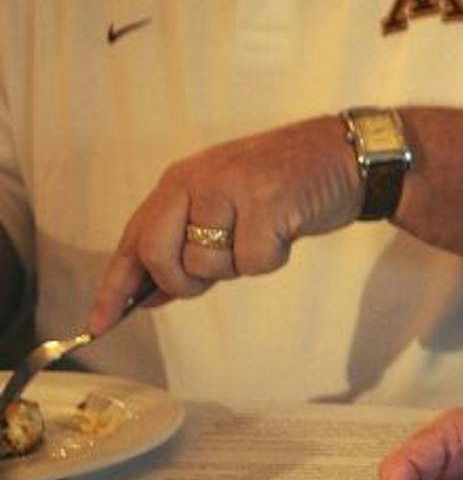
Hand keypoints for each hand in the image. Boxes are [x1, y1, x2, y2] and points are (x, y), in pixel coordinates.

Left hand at [88, 116, 358, 332]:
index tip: (99, 324)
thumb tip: (148, 296)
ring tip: (262, 234)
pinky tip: (286, 232)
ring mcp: (232, 188)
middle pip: (159, 255)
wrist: (346, 155)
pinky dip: (271, 258)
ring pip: (207, 264)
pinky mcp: (268, 202)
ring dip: (237, 265)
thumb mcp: (225, 203)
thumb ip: (186, 242)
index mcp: (181, 180)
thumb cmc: (285, 183)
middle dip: (182, 280)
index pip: (134, 240)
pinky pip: (253, 261)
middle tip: (214, 273)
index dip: (115, 286)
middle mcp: (198, 180)